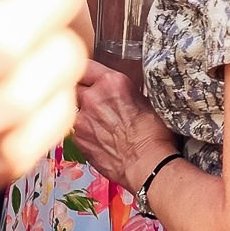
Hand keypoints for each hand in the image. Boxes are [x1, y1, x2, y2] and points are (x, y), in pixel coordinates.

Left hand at [72, 61, 177, 190]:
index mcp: (112, 82)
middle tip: (95, 99)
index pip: (87, 65)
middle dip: (82, 90)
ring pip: (75, 109)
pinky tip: (101, 138)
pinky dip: (85, 131)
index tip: (90, 75)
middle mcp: (92, 97)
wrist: (148, 165)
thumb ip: (125, 91)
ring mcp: (81, 119)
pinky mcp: (77, 139)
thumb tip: (121, 90)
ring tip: (102, 123)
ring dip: (84, 112)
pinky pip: (76, 129)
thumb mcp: (147, 100)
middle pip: (75, 85)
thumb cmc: (154, 134)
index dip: (89, 71)